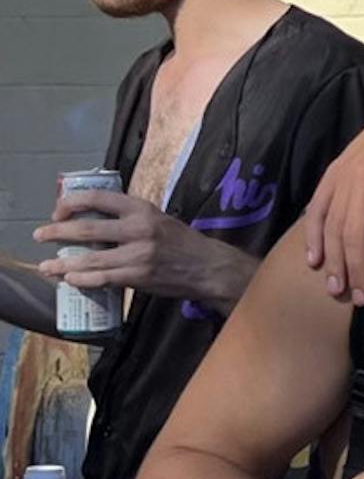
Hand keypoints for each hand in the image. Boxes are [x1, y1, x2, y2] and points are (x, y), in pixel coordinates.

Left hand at [34, 190, 255, 309]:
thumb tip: (95, 221)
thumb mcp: (158, 219)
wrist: (209, 267)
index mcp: (142, 209)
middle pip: (87, 230)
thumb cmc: (182, 242)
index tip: (58, 210)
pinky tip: (70, 280)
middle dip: (57, 232)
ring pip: (90, 259)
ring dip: (63, 263)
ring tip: (47, 266)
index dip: (71, 203)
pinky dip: (83, 280)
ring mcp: (138, 255)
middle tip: (40, 235)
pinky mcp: (139, 276)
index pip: (97, 199)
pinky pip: (103, 279)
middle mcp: (139, 229)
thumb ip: (129, 218)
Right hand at [303, 91, 363, 304]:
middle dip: (357, 271)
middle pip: (354, 235)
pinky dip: (312, 235)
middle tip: (362, 299)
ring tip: (336, 289)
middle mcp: (362, 180)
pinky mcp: (333, 173)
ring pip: (332, 225)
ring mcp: (343, 176)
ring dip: (333, 260)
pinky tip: (314, 259)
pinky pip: (317, 208)